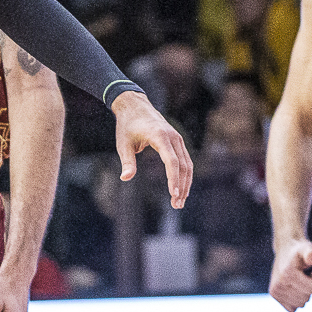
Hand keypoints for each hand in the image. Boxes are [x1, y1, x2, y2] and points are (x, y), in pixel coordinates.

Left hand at [112, 91, 192, 207]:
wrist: (134, 106)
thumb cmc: (127, 125)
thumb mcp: (123, 144)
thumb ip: (126, 161)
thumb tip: (125, 178)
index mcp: (160, 136)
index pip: (171, 161)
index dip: (173, 179)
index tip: (173, 194)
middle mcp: (172, 137)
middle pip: (183, 165)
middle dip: (181, 186)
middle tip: (176, 205)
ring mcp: (177, 139)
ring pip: (187, 164)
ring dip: (185, 183)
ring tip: (179, 202)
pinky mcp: (177, 141)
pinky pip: (185, 160)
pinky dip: (185, 175)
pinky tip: (181, 188)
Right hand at [269, 238, 311, 310]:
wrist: (285, 249)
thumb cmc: (300, 250)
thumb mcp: (308, 249)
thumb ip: (311, 253)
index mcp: (287, 274)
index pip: (311, 288)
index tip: (311, 271)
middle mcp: (278, 283)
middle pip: (305, 298)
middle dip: (309, 288)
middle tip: (304, 276)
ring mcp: (275, 290)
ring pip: (299, 304)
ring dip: (303, 294)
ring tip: (299, 281)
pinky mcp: (274, 294)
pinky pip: (292, 308)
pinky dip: (296, 300)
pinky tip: (294, 289)